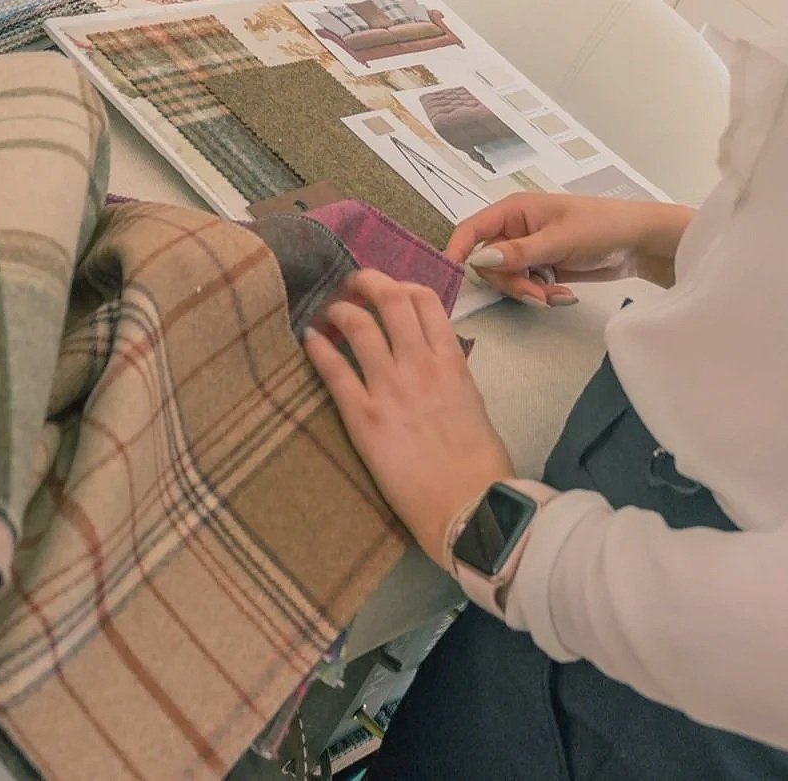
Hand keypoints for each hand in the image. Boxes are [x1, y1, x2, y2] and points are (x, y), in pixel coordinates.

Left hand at [304, 270, 513, 570]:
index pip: (425, 300)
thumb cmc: (479, 465)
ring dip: (339, 310)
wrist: (470, 506)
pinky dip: (318, 347)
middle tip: (350, 285)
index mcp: (451, 361)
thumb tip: (434, 362)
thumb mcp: (473, 404)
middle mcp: (420, 364)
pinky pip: (334, 370)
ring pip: (358, 324)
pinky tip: (309, 339)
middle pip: (390, 299)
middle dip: (365, 282)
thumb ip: (450, 375)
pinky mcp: (363, 416)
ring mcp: (390, 388)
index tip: (387, 288)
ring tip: (329, 311)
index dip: (400, 285)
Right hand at [446, 193, 694, 305]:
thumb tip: (479, 261)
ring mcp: (529, 250)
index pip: (472, 230)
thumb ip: (518, 252)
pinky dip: (542, 295)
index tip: (451, 278)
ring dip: (529, 292)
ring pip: (508, 279)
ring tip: (556, 296)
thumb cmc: (602, 227)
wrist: (643, 243)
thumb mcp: (559, 240)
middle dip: (511, 283)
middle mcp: (515, 229)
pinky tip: (564, 295)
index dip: (457, 251)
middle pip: (489, 264)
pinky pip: (527, 286)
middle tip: (537, 295)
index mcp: (514, 211)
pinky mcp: (543, 268)